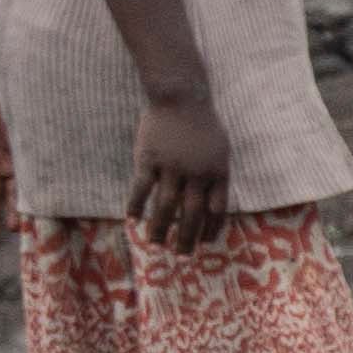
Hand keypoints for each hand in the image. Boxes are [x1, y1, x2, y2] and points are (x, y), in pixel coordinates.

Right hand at [127, 89, 234, 255]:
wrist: (181, 97)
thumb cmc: (203, 126)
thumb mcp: (221, 151)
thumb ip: (217, 178)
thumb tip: (213, 209)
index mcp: (218, 173)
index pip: (216, 211)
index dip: (210, 230)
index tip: (204, 244)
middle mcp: (197, 173)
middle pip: (191, 214)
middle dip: (186, 238)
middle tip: (181, 255)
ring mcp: (172, 166)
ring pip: (165, 206)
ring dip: (160, 228)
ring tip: (155, 243)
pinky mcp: (148, 158)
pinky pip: (142, 188)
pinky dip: (136, 205)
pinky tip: (132, 219)